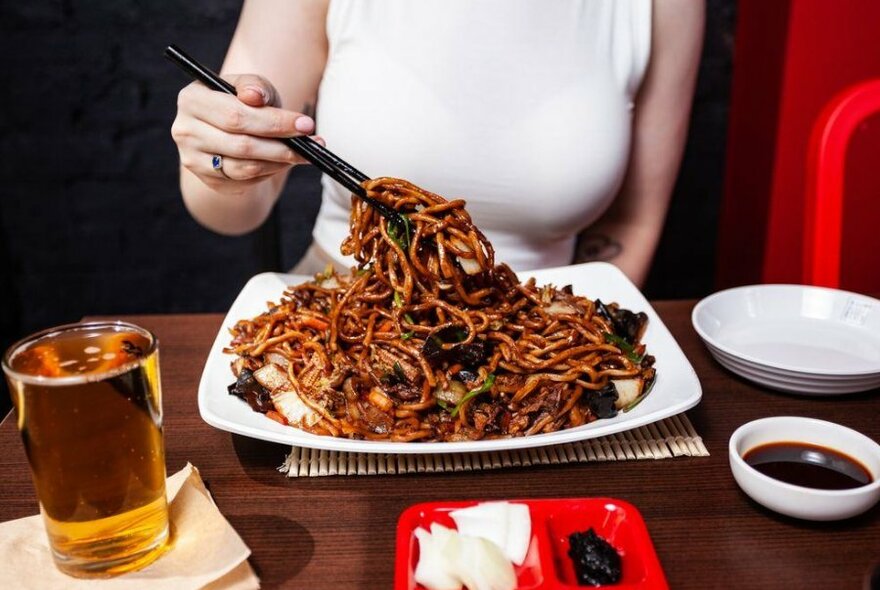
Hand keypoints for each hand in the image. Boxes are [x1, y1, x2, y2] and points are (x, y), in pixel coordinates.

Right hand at [171, 74, 318, 190]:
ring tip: (302, 154)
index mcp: (192, 99)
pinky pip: (243, 182)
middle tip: (311, 144)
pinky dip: (269, 173)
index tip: (306, 125)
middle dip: (282, 146)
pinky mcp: (206, 179)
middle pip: (241, 145)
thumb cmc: (241, 102)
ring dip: (279, 162)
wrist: (227, 128)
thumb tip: (255, 97)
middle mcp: (185, 130)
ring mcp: (192, 159)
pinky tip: (282, 162)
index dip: (274, 122)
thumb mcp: (250, 86)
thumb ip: (256, 86)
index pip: (236, 116)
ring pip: (244, 168)